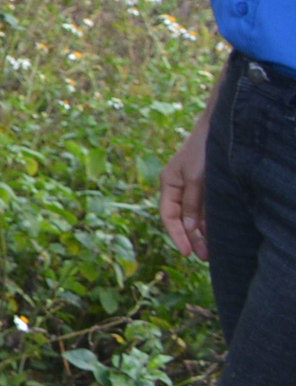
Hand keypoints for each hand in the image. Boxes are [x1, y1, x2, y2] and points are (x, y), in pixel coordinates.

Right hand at [163, 95, 214, 260]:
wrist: (218, 129)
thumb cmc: (202, 151)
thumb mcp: (196, 178)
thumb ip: (192, 204)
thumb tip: (189, 228)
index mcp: (169, 184)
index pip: (168, 216)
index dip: (176, 235)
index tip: (187, 253)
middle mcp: (179, 188)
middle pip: (181, 219)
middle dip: (191, 238)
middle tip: (204, 257)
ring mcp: (192, 188)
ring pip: (194, 217)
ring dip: (201, 234)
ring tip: (210, 251)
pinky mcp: (206, 187)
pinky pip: (204, 210)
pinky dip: (208, 223)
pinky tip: (214, 234)